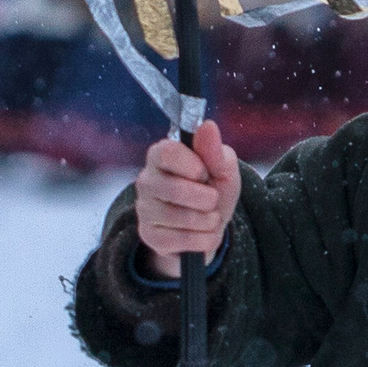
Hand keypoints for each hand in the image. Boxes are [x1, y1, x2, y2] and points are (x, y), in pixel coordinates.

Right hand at [133, 118, 240, 279]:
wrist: (206, 228)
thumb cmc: (212, 190)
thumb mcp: (223, 170)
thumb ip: (215, 151)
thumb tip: (207, 125)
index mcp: (160, 155)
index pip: (167, 153)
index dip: (193, 166)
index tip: (204, 173)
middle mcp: (146, 180)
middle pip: (174, 189)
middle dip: (206, 198)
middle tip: (212, 199)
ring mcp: (144, 210)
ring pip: (181, 218)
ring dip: (208, 221)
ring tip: (209, 217)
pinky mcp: (149, 236)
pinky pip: (181, 241)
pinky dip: (203, 240)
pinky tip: (202, 234)